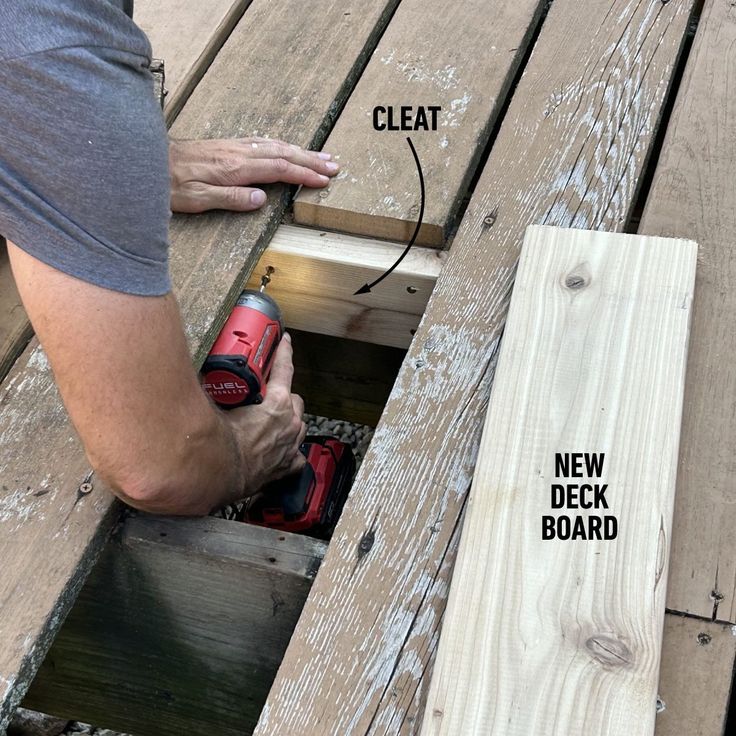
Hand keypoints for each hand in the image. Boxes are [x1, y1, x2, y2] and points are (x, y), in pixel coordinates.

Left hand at [169, 137, 338, 212]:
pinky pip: (260, 142)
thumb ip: (231, 198)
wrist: (144, 161)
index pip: (278, 169)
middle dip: (310, 159)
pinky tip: (285, 147)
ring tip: (319, 155)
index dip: (304, 174)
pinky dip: (280, 145)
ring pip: (273, 145)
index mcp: (234, 168)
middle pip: (282, 153)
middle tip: (334, 165)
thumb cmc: (168, 185)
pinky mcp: (224, 146)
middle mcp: (236, 153)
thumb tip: (262, 199)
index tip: (324, 179)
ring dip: (299, 150)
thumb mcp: (197, 199)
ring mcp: (231, 147)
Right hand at [225, 333, 306, 493]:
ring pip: (299, 424)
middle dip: (285, 395)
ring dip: (290, 420)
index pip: (285, 369)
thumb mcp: (217, 402)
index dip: (285, 352)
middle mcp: (290, 423)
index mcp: (277, 403)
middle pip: (295, 400)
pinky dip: (290, 450)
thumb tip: (201, 366)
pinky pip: (296, 454)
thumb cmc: (220, 442)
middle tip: (270, 394)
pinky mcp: (287, 465)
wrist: (221, 474)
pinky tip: (279, 449)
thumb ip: (213, 382)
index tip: (286, 341)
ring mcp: (291, 445)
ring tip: (274, 420)